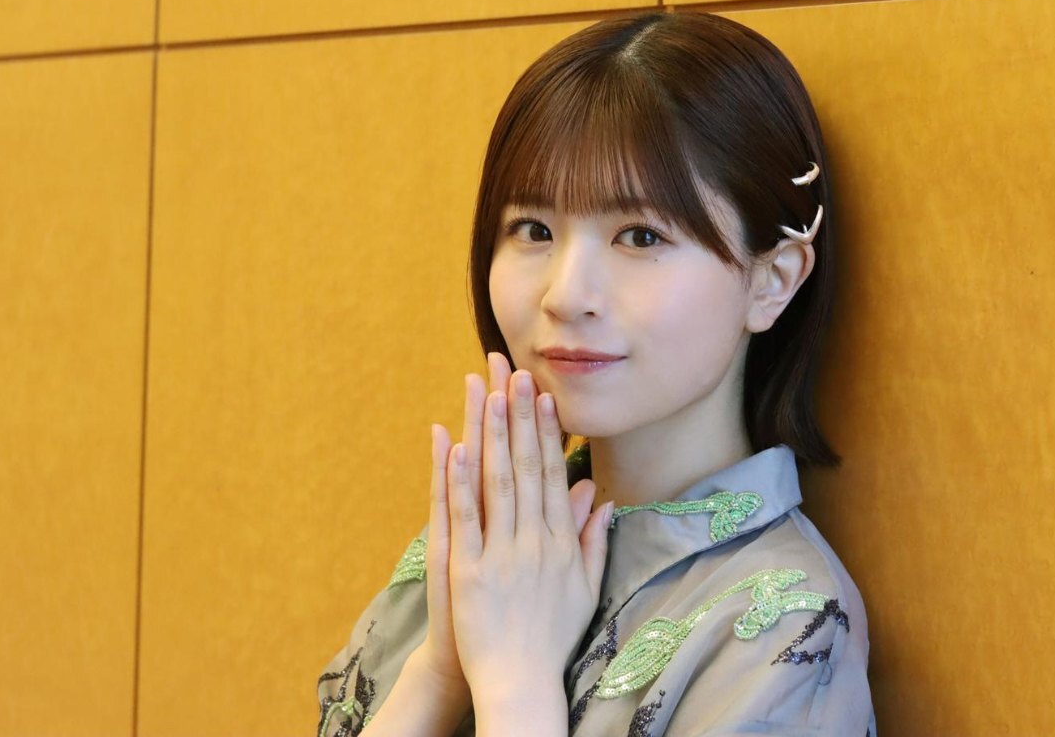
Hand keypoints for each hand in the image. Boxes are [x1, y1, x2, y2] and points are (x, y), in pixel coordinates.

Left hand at [445, 354, 614, 692]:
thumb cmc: (553, 636)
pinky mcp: (471, 570)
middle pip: (526, 467)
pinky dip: (460, 480)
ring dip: (493, 434)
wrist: (522, 682)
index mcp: (561, 542)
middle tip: (516, 373)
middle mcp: (536, 540)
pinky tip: (454, 446)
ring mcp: (503, 553)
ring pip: (498, 481)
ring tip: (489, 393)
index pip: (553, 474)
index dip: (546, 432)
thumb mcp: (585, 587)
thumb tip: (600, 498)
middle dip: (520, 417)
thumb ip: (593, 541)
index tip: (543, 395)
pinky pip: (465, 517)